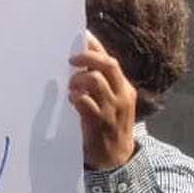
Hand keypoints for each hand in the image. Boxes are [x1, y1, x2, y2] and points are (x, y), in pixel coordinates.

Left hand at [71, 33, 138, 170]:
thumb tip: (74, 65)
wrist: (116, 157)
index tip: (81, 35)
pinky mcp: (100, 123)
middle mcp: (121, 95)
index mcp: (123, 87)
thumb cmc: (106, 126)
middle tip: (70, 59)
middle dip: (88, 57)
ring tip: (70, 87)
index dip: (95, 46)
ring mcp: (112, 109)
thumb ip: (97, 85)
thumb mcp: (108, 103)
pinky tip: (71, 100)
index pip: (111, 60)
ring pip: (96, 81)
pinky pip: (86, 103)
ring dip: (78, 79)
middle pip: (108, 65)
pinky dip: (76, 98)